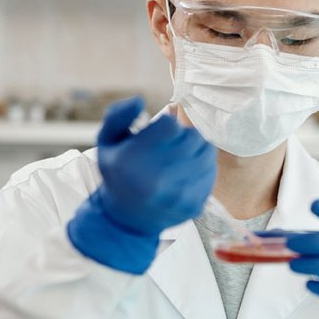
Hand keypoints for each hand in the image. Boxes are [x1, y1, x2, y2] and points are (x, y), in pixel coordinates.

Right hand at [67, 96, 216, 273]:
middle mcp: (157, 179)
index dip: (166, 125)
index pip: (170, 125)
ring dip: (196, 148)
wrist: (126, 219)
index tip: (159, 133)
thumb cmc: (118, 173)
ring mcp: (178, 194)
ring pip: (206, 152)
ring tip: (180, 156)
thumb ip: (118, 115)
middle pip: (192, 136)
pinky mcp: (194, 204)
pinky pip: (211, 171)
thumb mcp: (107, 142)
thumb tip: (139, 99)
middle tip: (171, 144)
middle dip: (183, 135)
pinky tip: (187, 171)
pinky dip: (203, 166)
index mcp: (133, 161)